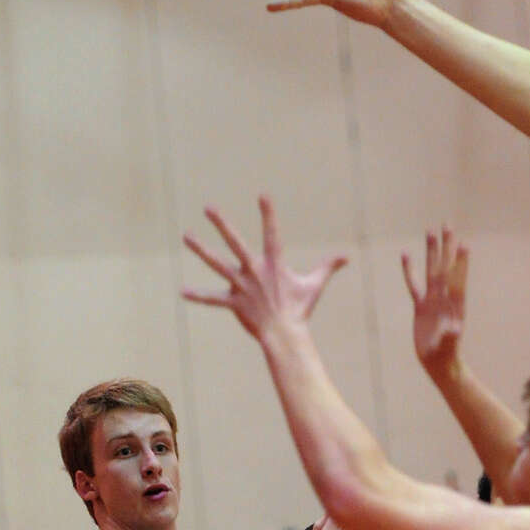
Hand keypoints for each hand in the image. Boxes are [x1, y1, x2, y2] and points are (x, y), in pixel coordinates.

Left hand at [182, 196, 346, 342]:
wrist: (285, 334)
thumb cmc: (300, 308)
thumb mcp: (315, 284)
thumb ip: (328, 267)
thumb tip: (347, 256)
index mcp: (274, 264)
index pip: (272, 233)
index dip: (268, 214)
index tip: (263, 194)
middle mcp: (254, 271)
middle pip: (235, 243)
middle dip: (222, 224)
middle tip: (208, 208)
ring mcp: (241, 286)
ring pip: (217, 264)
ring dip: (201, 250)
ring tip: (187, 236)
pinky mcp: (233, 302)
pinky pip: (213, 299)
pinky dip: (198, 296)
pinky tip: (183, 291)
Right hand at [401, 226, 467, 381]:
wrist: (438, 363)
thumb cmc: (445, 357)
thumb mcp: (447, 348)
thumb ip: (450, 338)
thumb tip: (455, 330)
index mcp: (454, 306)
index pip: (457, 280)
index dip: (460, 263)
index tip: (464, 244)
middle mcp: (445, 298)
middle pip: (445, 266)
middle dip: (447, 246)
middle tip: (448, 224)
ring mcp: (433, 300)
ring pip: (431, 270)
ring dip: (431, 251)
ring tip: (431, 231)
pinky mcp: (421, 306)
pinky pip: (414, 284)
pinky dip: (409, 270)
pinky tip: (406, 254)